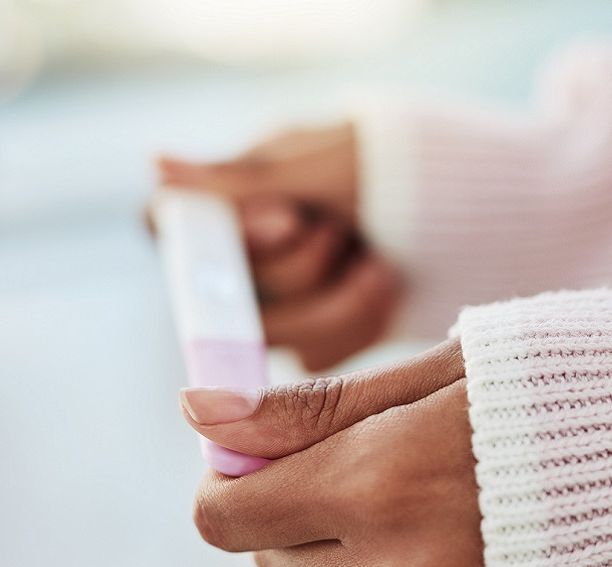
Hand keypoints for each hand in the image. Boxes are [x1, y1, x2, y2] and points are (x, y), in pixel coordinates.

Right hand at [157, 124, 401, 371]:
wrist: (456, 202)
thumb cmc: (383, 164)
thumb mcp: (318, 164)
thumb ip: (244, 180)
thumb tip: (156, 167)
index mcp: (230, 200)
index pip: (174, 229)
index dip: (228, 236)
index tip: (289, 218)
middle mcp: (243, 257)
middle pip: (228, 299)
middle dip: (303, 266)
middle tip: (344, 229)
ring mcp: (281, 303)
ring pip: (278, 339)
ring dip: (339, 297)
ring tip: (374, 258)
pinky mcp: (320, 338)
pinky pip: (320, 358)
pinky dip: (361, 319)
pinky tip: (383, 283)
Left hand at [179, 339, 506, 566]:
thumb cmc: (591, 388)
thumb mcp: (454, 367)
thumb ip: (321, 407)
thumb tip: (201, 416)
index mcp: (380, 483)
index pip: (227, 516)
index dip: (234, 480)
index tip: (271, 451)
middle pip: (280, 565)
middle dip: (301, 514)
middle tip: (379, 459)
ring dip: (370, 557)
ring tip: (458, 499)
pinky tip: (500, 547)